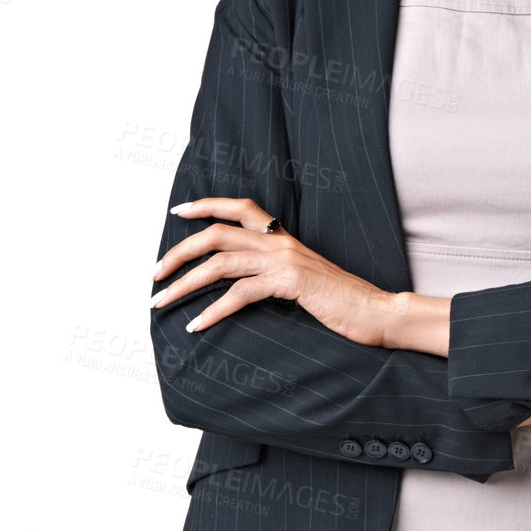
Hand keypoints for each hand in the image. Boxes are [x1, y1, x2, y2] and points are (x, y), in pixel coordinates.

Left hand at [150, 197, 396, 344]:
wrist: (376, 312)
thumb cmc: (340, 301)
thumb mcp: (302, 279)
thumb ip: (273, 272)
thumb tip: (237, 282)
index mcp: (282, 237)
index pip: (238, 207)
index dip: (205, 205)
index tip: (177, 212)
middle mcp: (280, 241)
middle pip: (216, 234)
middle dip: (178, 252)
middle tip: (154, 274)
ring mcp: (285, 260)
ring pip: (220, 262)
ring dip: (184, 283)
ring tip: (161, 301)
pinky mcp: (290, 282)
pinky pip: (240, 293)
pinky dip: (212, 310)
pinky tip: (196, 324)